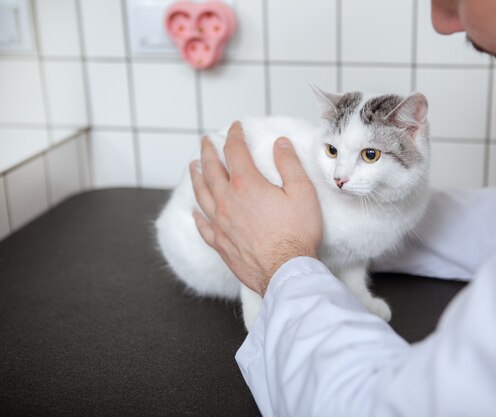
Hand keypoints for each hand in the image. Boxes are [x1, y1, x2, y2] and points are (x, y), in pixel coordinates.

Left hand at [190, 122, 322, 295]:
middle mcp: (227, 201)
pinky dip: (197, 215)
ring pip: (202, 194)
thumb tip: (280, 143)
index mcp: (246, 185)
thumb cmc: (297, 234)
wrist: (285, 272)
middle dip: (208, 152)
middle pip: (211, 170)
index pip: (235, 151)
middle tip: (206, 141)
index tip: (235, 127)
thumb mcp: (302, 192)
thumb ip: (289, 164)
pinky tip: (195, 212)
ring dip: (196, 177)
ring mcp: (220, 223)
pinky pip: (203, 225)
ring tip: (193, 166)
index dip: (234, 135)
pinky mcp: (220, 244)